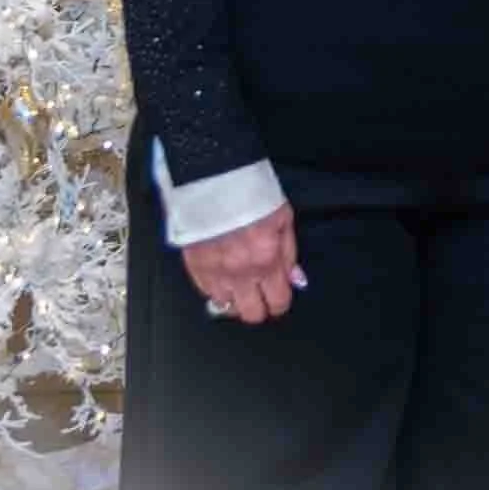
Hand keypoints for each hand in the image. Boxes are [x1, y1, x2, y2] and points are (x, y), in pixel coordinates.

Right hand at [182, 202, 303, 324]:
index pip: (278, 302)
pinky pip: (206, 292)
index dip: (280, 302)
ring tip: (238, 282)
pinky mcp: (194, 266)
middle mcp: (241, 272)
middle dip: (259, 306)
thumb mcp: (283, 218)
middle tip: (258, 293)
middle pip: (251, 314)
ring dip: (235, 298)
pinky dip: (215, 288)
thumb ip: (288, 253)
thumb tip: (294, 280)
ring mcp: (215, 272)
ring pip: (227, 307)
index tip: (278, 295)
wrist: (214, 175)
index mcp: (267, 259)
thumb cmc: (252, 192)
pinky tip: (221, 274)